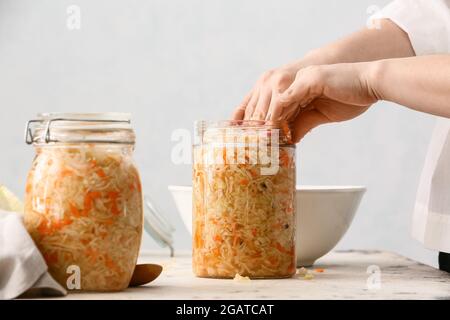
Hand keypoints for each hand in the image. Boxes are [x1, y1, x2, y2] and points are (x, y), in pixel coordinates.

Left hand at [234, 62, 377, 141]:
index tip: (253, 139)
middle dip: (257, 125)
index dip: (259, 121)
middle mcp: (293, 81)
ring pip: (273, 103)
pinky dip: (278, 117)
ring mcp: (299, 79)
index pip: (270, 105)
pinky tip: (274, 132)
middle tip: (251, 145)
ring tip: (260, 142)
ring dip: (265, 124)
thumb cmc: (350, 98)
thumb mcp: (320, 114)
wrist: (371, 84)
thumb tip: (289, 139)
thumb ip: (302, 124)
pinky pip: (286, 101)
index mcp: (294, 87)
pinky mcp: (307, 80)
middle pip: (266, 103)